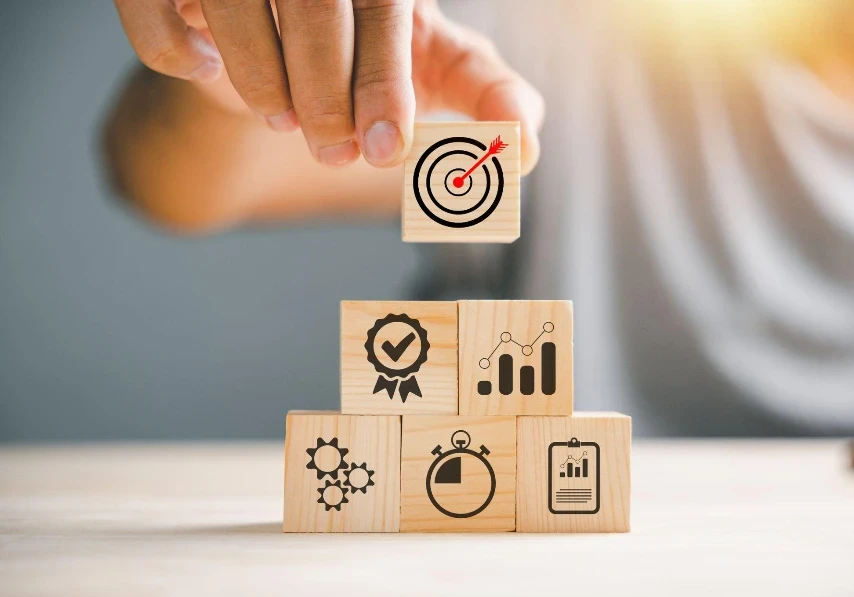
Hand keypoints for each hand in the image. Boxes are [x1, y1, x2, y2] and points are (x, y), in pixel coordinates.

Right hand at [112, 0, 542, 171]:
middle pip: (315, 5)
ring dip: (265, 84)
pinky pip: (154, 14)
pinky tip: (206, 68)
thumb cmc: (370, 55)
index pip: (385, 4)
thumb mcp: (435, 68)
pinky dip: (175, 53)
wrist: (283, 51)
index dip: (386, 81)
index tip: (384, 150)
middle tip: (339, 153)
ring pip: (233, 6)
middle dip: (329, 95)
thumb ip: (485, 95)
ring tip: (285, 114)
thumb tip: (526, 141)